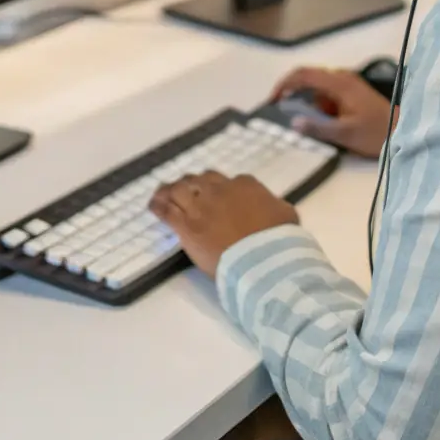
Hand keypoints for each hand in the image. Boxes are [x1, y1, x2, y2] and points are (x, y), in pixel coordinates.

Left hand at [150, 171, 297, 278]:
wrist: (263, 260)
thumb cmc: (279, 240)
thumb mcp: (286, 214)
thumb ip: (274, 206)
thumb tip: (272, 207)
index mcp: (245, 185)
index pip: (227, 180)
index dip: (220, 189)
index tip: (218, 197)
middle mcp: (220, 190)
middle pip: (200, 180)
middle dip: (193, 184)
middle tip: (187, 191)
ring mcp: (201, 207)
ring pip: (179, 190)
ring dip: (171, 190)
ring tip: (162, 194)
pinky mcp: (187, 226)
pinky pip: (167, 210)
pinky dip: (158, 206)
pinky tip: (153, 205)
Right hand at [270, 67, 397, 158]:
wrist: (403, 131)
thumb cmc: (375, 133)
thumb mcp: (345, 134)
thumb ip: (318, 128)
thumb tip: (293, 122)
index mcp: (339, 83)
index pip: (304, 75)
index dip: (284, 84)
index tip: (273, 100)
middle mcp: (342, 77)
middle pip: (309, 77)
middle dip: (294, 94)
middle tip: (285, 113)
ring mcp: (348, 83)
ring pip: (318, 86)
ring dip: (311, 103)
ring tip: (314, 125)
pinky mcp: (352, 91)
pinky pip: (328, 92)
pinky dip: (321, 105)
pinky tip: (327, 122)